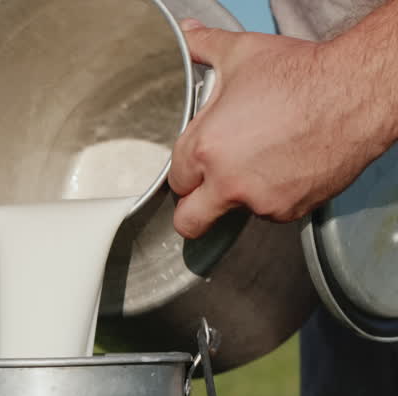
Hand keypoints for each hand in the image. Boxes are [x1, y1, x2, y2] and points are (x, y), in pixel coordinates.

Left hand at [168, 19, 395, 237]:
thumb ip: (204, 47)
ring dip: (240, 196)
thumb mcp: (242, 53)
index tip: (194, 165)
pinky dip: (274, 196)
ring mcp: (263, 201)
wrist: (358, 92)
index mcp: (206, 149)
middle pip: (190, 221)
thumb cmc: (303, 75)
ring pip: (235, 213)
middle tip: (205, 192)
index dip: (185, 170)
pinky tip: (286, 165)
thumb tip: (187, 34)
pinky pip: (272, 212)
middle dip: (193, 210)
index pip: (175, 180)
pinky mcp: (293, 209)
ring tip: (262, 159)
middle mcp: (229, 182)